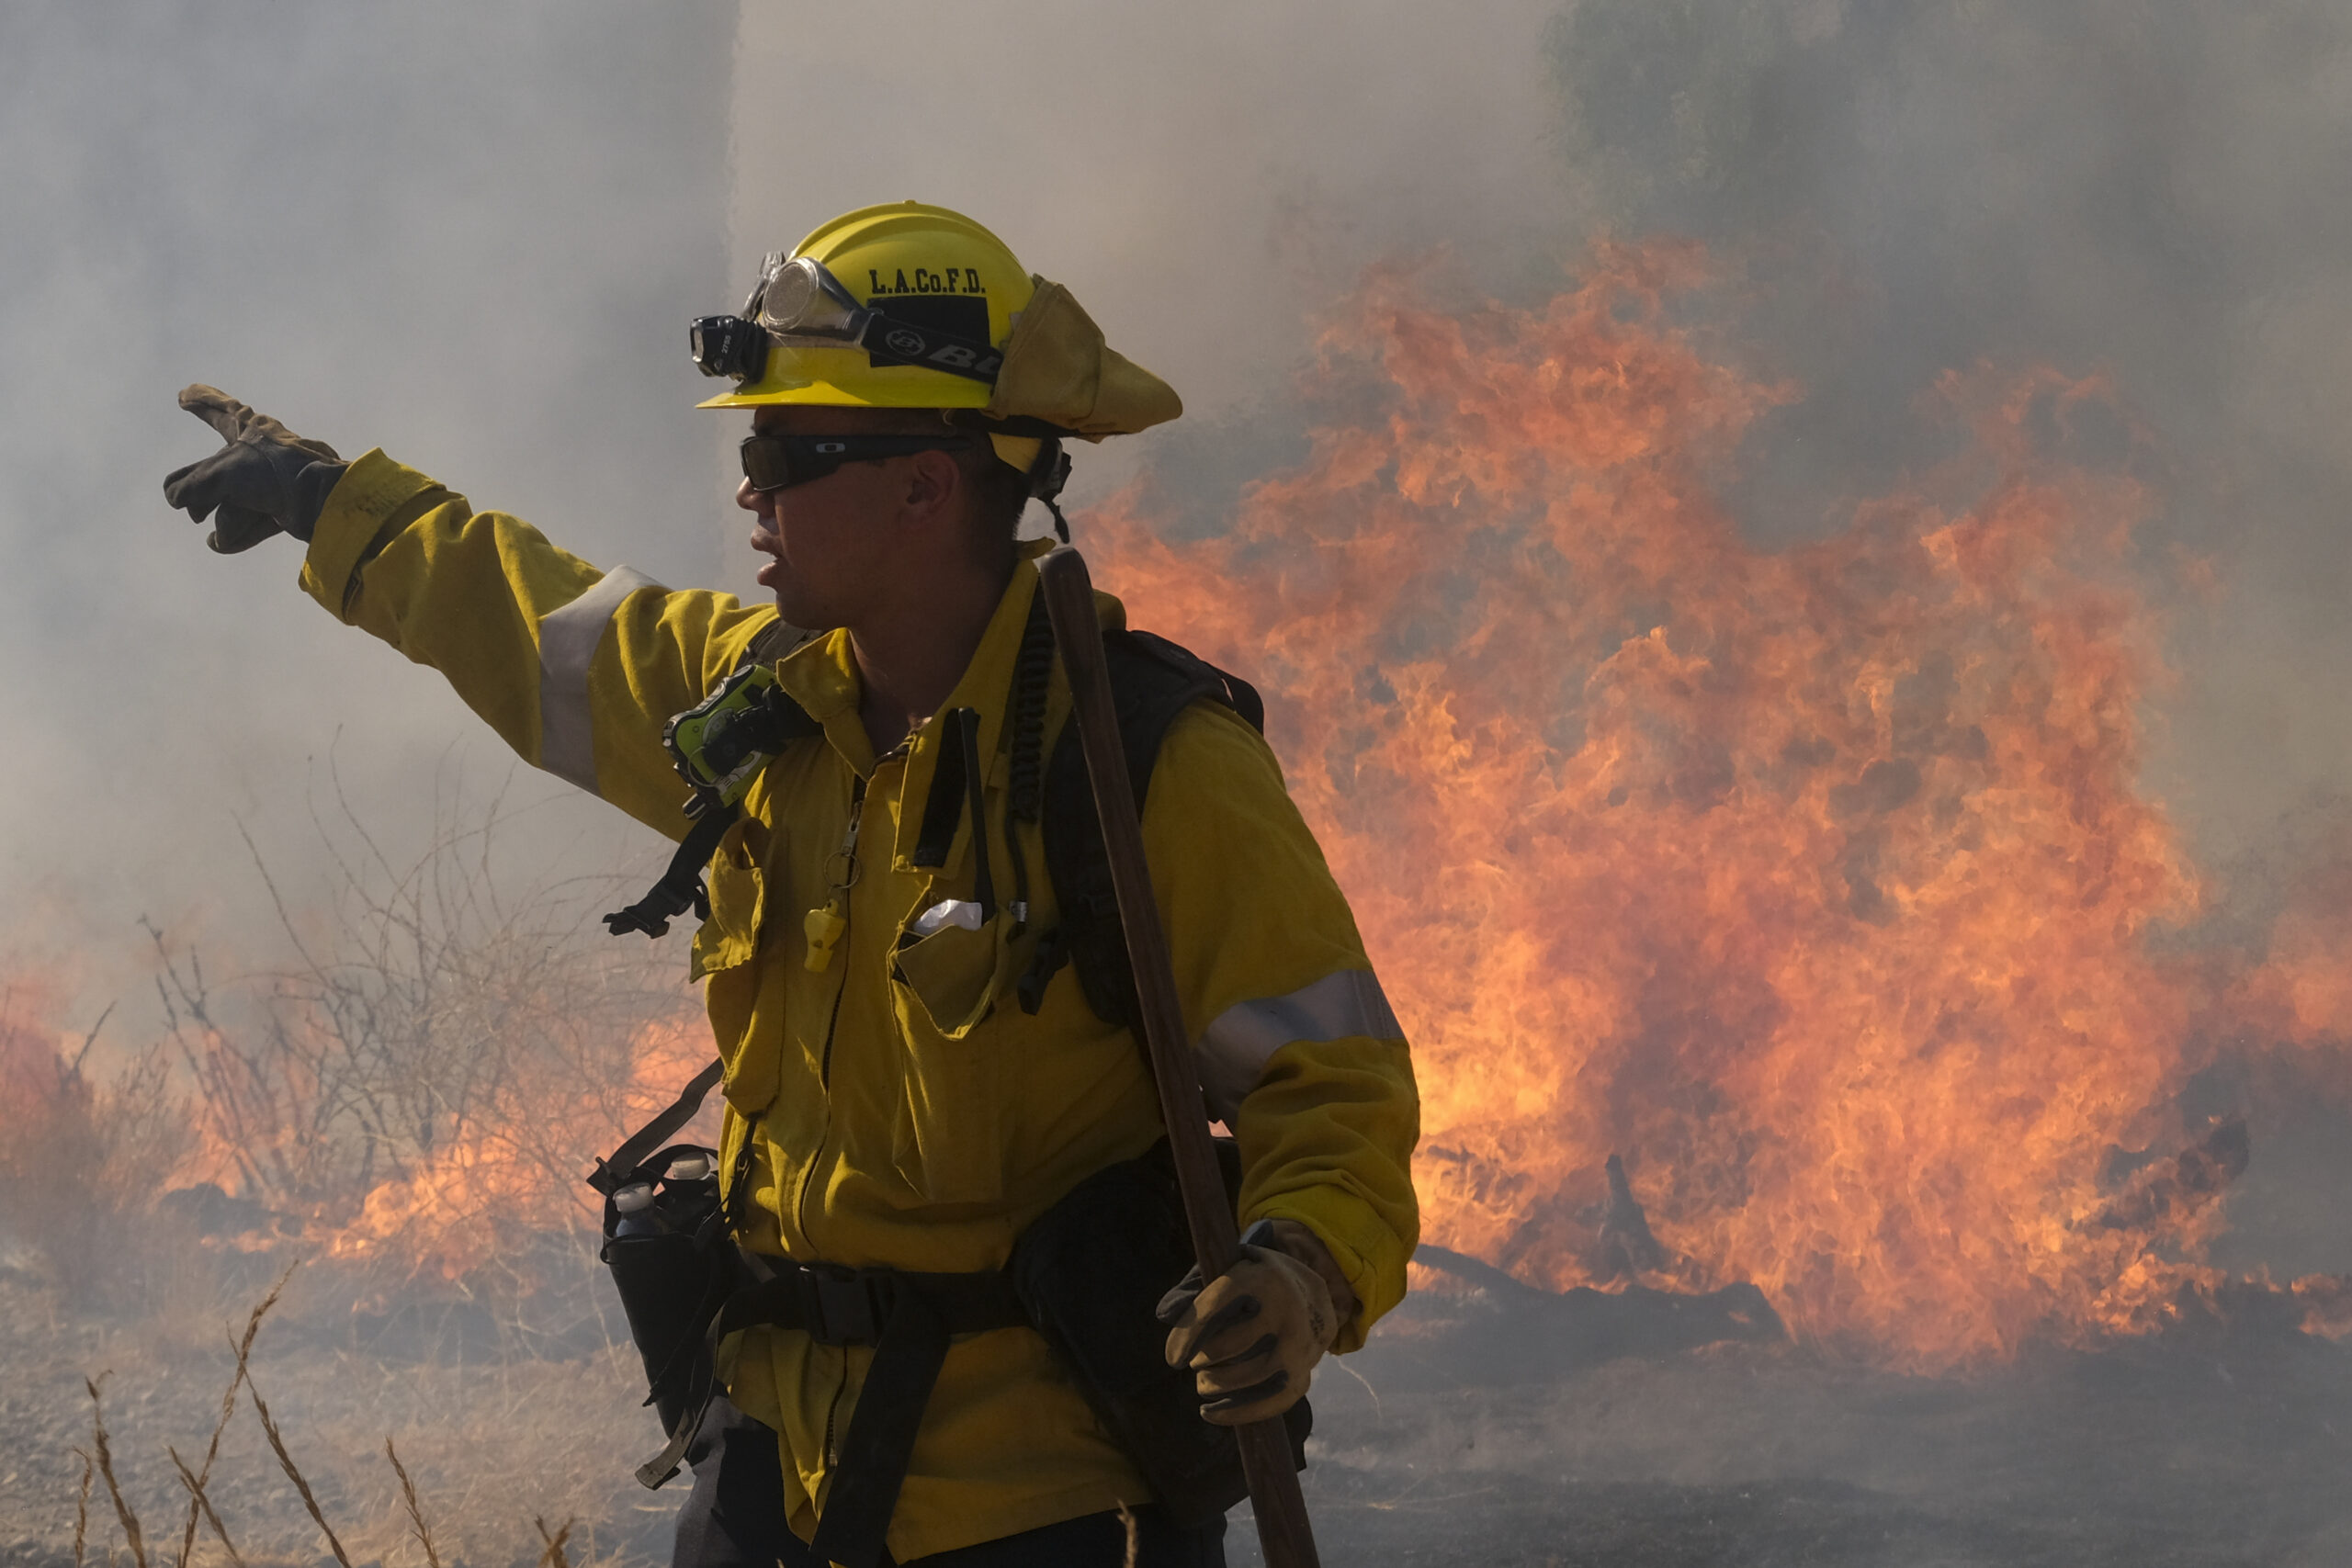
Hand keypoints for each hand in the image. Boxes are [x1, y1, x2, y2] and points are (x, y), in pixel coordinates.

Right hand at [162, 385, 345, 552]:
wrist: (319, 499)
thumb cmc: (272, 473)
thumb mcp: (220, 474)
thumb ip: (191, 486)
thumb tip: (176, 499)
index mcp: (251, 432)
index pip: (222, 411)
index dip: (203, 401)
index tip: (184, 395)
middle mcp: (261, 455)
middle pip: (215, 474)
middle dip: (197, 490)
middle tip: (184, 503)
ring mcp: (272, 484)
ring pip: (232, 502)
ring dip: (222, 517)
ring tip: (210, 525)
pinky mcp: (284, 511)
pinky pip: (252, 523)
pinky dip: (237, 534)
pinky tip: (219, 543)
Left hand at [1156, 1220, 1354, 1425]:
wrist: (1314, 1296)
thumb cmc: (1256, 1284)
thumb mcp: (1230, 1270)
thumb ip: (1195, 1288)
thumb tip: (1164, 1314)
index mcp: (1262, 1279)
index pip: (1216, 1307)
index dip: (1188, 1335)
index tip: (1172, 1360)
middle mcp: (1285, 1312)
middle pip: (1228, 1347)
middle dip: (1202, 1359)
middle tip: (1196, 1362)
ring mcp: (1298, 1346)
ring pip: (1246, 1376)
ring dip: (1215, 1385)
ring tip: (1203, 1383)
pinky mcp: (1303, 1375)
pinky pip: (1269, 1403)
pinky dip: (1236, 1413)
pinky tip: (1210, 1413)